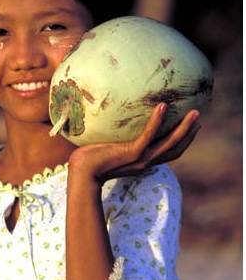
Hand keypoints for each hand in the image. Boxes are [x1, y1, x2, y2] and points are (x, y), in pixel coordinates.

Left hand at [68, 103, 200, 185]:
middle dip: (189, 134)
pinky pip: (148, 135)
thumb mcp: (108, 147)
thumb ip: (116, 138)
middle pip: (175, 148)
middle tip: (198, 116)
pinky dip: (157, 121)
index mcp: (142, 162)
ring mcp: (140, 159)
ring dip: (183, 128)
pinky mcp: (131, 153)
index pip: (168, 152)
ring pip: (170, 143)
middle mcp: (145, 162)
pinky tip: (162, 106)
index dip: (182, 140)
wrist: (81, 173)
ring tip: (194, 113)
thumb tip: (112, 117)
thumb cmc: (90, 159)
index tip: (191, 127)